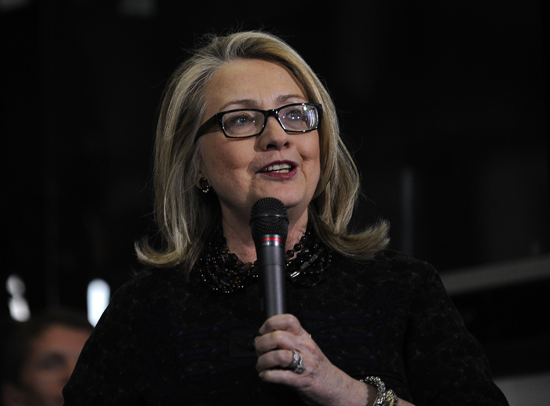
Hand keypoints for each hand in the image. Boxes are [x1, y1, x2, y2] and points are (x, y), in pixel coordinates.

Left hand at [254, 314, 371, 405]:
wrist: (337, 389)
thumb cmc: (319, 369)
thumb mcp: (307, 349)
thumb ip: (290, 341)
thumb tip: (266, 338)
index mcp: (305, 338)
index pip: (288, 320)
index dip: (270, 323)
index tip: (263, 332)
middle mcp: (305, 348)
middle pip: (277, 337)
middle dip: (261, 345)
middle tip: (259, 352)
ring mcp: (305, 364)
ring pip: (278, 355)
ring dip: (263, 362)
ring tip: (261, 366)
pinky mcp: (303, 381)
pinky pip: (281, 376)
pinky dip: (268, 376)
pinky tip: (265, 376)